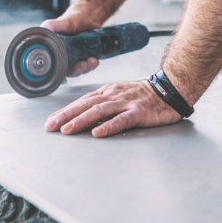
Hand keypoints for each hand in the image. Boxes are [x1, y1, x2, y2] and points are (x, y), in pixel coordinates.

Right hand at [41, 9, 102, 76]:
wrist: (90, 15)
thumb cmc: (73, 18)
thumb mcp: (61, 22)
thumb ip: (51, 26)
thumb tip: (42, 29)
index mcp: (55, 50)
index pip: (54, 66)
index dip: (60, 71)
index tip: (67, 71)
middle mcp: (65, 55)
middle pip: (68, 71)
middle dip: (76, 70)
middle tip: (82, 65)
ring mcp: (77, 56)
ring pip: (80, 69)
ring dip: (86, 68)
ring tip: (91, 61)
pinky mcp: (87, 55)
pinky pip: (89, 65)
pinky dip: (92, 64)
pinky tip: (95, 60)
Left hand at [44, 80, 181, 137]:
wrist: (171, 89)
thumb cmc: (144, 95)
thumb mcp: (120, 95)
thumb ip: (104, 103)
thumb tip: (84, 115)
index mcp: (108, 92)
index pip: (82, 101)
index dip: (65, 111)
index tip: (51, 121)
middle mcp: (114, 95)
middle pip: (86, 105)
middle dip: (66, 116)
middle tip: (51, 127)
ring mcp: (126, 103)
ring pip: (100, 111)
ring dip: (81, 121)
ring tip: (67, 130)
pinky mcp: (139, 112)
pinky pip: (122, 120)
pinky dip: (109, 126)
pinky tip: (98, 133)